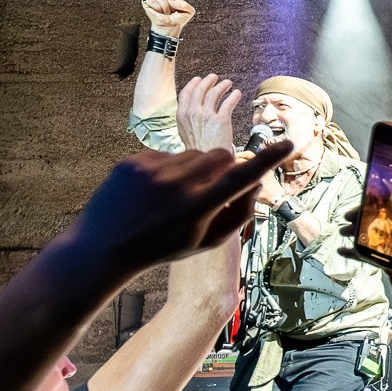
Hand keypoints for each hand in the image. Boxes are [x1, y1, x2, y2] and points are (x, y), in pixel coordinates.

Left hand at [69, 144, 291, 274]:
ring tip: (172, 197)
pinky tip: (150, 193)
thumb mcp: (204, 241)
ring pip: (192, 155)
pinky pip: (165, 155)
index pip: (241, 176)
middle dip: (222, 168)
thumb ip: (237, 214)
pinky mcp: (134, 161)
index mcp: (198, 207)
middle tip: (209, 189)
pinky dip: (166, 171)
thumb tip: (257, 183)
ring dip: (192, 170)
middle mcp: (177, 184)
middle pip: (220, 157)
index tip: (287, 143)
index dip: (268, 159)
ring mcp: (153, 170)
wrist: (104, 247)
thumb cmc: (161, 247)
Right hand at [141, 0, 195, 35]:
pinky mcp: (148, 3)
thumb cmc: (177, 21)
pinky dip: (156, 8)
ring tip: (165, 13)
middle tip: (170, 13)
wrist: (169, 28)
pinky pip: (151, 0)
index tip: (177, 9)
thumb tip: (174, 2)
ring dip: (164, 9)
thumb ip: (186, 5)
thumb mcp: (189, 12)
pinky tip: (158, 12)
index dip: (177, 1)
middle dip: (170, 6)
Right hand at [175, 73, 240, 152]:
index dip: (194, 84)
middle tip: (215, 77)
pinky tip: (237, 93)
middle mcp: (193, 112)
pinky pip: (228, 102)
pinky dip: (234, 95)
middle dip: (209, 81)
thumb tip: (194, 105)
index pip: (186, 93)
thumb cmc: (196, 148)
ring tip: (228, 83)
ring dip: (222, 85)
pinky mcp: (221, 120)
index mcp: (182, 115)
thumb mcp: (184, 131)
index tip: (199, 79)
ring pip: (215, 93)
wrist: (205, 160)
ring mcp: (207, 115)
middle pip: (201, 89)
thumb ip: (188, 117)